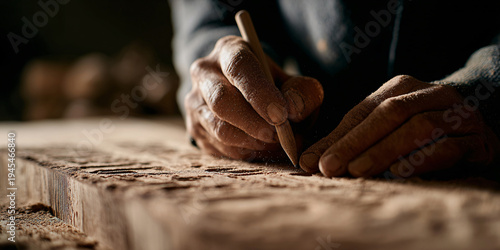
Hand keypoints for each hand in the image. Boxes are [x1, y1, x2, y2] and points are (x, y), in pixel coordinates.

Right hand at [186, 36, 323, 160]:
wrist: (250, 97)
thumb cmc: (275, 87)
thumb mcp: (296, 82)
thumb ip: (303, 92)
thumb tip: (293, 109)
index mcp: (230, 50)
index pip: (239, 68)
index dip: (259, 93)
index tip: (280, 115)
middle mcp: (204, 72)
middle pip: (221, 101)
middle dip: (253, 123)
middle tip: (277, 136)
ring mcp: (195, 102)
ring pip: (218, 129)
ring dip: (251, 142)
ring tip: (275, 144)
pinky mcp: (194, 127)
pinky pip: (218, 147)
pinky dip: (244, 153)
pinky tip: (261, 148)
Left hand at [299, 75, 498, 177]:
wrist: (472, 132)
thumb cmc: (415, 132)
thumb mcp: (379, 131)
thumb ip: (346, 142)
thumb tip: (308, 162)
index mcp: (402, 87)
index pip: (365, 111)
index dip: (339, 136)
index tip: (315, 161)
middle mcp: (431, 94)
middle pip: (389, 114)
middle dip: (356, 143)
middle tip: (331, 168)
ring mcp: (456, 114)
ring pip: (418, 128)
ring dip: (384, 150)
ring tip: (358, 171)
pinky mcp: (475, 139)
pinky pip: (449, 147)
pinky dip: (422, 159)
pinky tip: (399, 172)